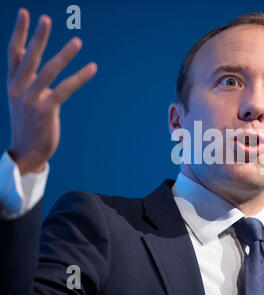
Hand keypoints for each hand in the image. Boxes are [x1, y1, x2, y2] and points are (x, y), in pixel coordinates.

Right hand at [7, 8, 96, 174]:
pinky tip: (92, 68)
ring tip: (77, 41)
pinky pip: (65, 89)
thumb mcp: (23, 100)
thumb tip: (44, 70)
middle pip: (28, 57)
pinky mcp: (46, 110)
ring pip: (48, 71)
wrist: (26, 153)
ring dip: (64, 55)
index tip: (25, 13)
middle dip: (37, 36)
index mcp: (13, 84)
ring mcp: (31, 100)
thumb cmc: (28, 125)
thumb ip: (30, 83)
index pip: (14, 53)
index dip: (19, 32)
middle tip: (45, 18)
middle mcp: (19, 89)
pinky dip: (79, 77)